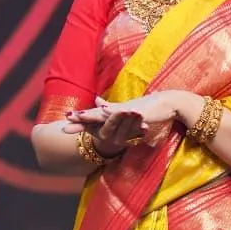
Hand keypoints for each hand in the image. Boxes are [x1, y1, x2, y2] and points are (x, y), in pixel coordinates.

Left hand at [64, 91, 193, 156]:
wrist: (166, 103)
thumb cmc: (148, 110)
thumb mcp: (130, 114)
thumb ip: (117, 113)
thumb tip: (106, 109)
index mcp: (114, 114)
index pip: (94, 120)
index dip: (79, 124)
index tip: (64, 126)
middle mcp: (116, 111)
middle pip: (94, 116)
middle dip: (79, 121)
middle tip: (63, 124)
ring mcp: (124, 110)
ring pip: (104, 114)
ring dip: (91, 115)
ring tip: (77, 116)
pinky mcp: (134, 110)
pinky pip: (121, 112)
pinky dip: (112, 111)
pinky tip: (104, 110)